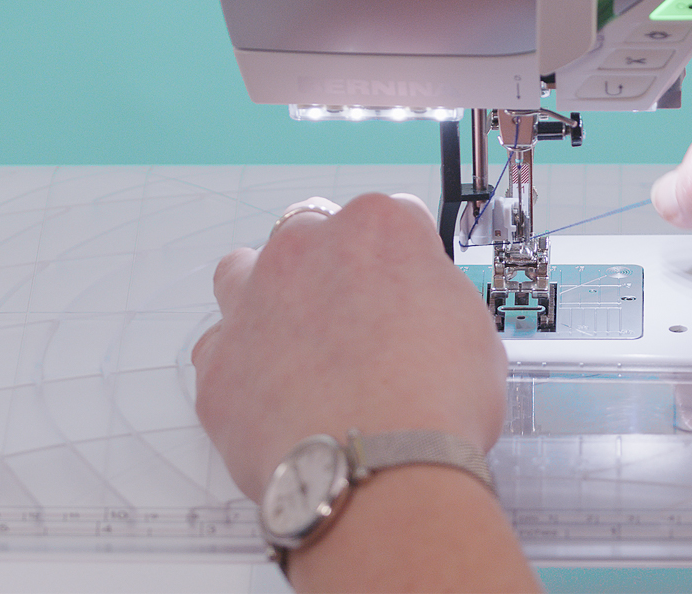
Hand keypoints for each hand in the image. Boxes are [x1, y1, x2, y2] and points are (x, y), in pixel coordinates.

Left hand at [191, 194, 507, 501]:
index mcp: (378, 229)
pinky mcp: (219, 364)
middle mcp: (306, 249)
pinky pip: (221, 351)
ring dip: (266, 297)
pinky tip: (277, 396)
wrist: (381, 472)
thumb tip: (425, 311)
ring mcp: (252, 302)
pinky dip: (244, 368)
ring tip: (298, 345)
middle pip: (311, 232)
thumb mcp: (473, 330)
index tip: (413, 291)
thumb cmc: (435, 405)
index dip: (408, 261)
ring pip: (242, 273)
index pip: (394, 218)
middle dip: (331, 267)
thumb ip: (434, 299)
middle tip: (356, 319)